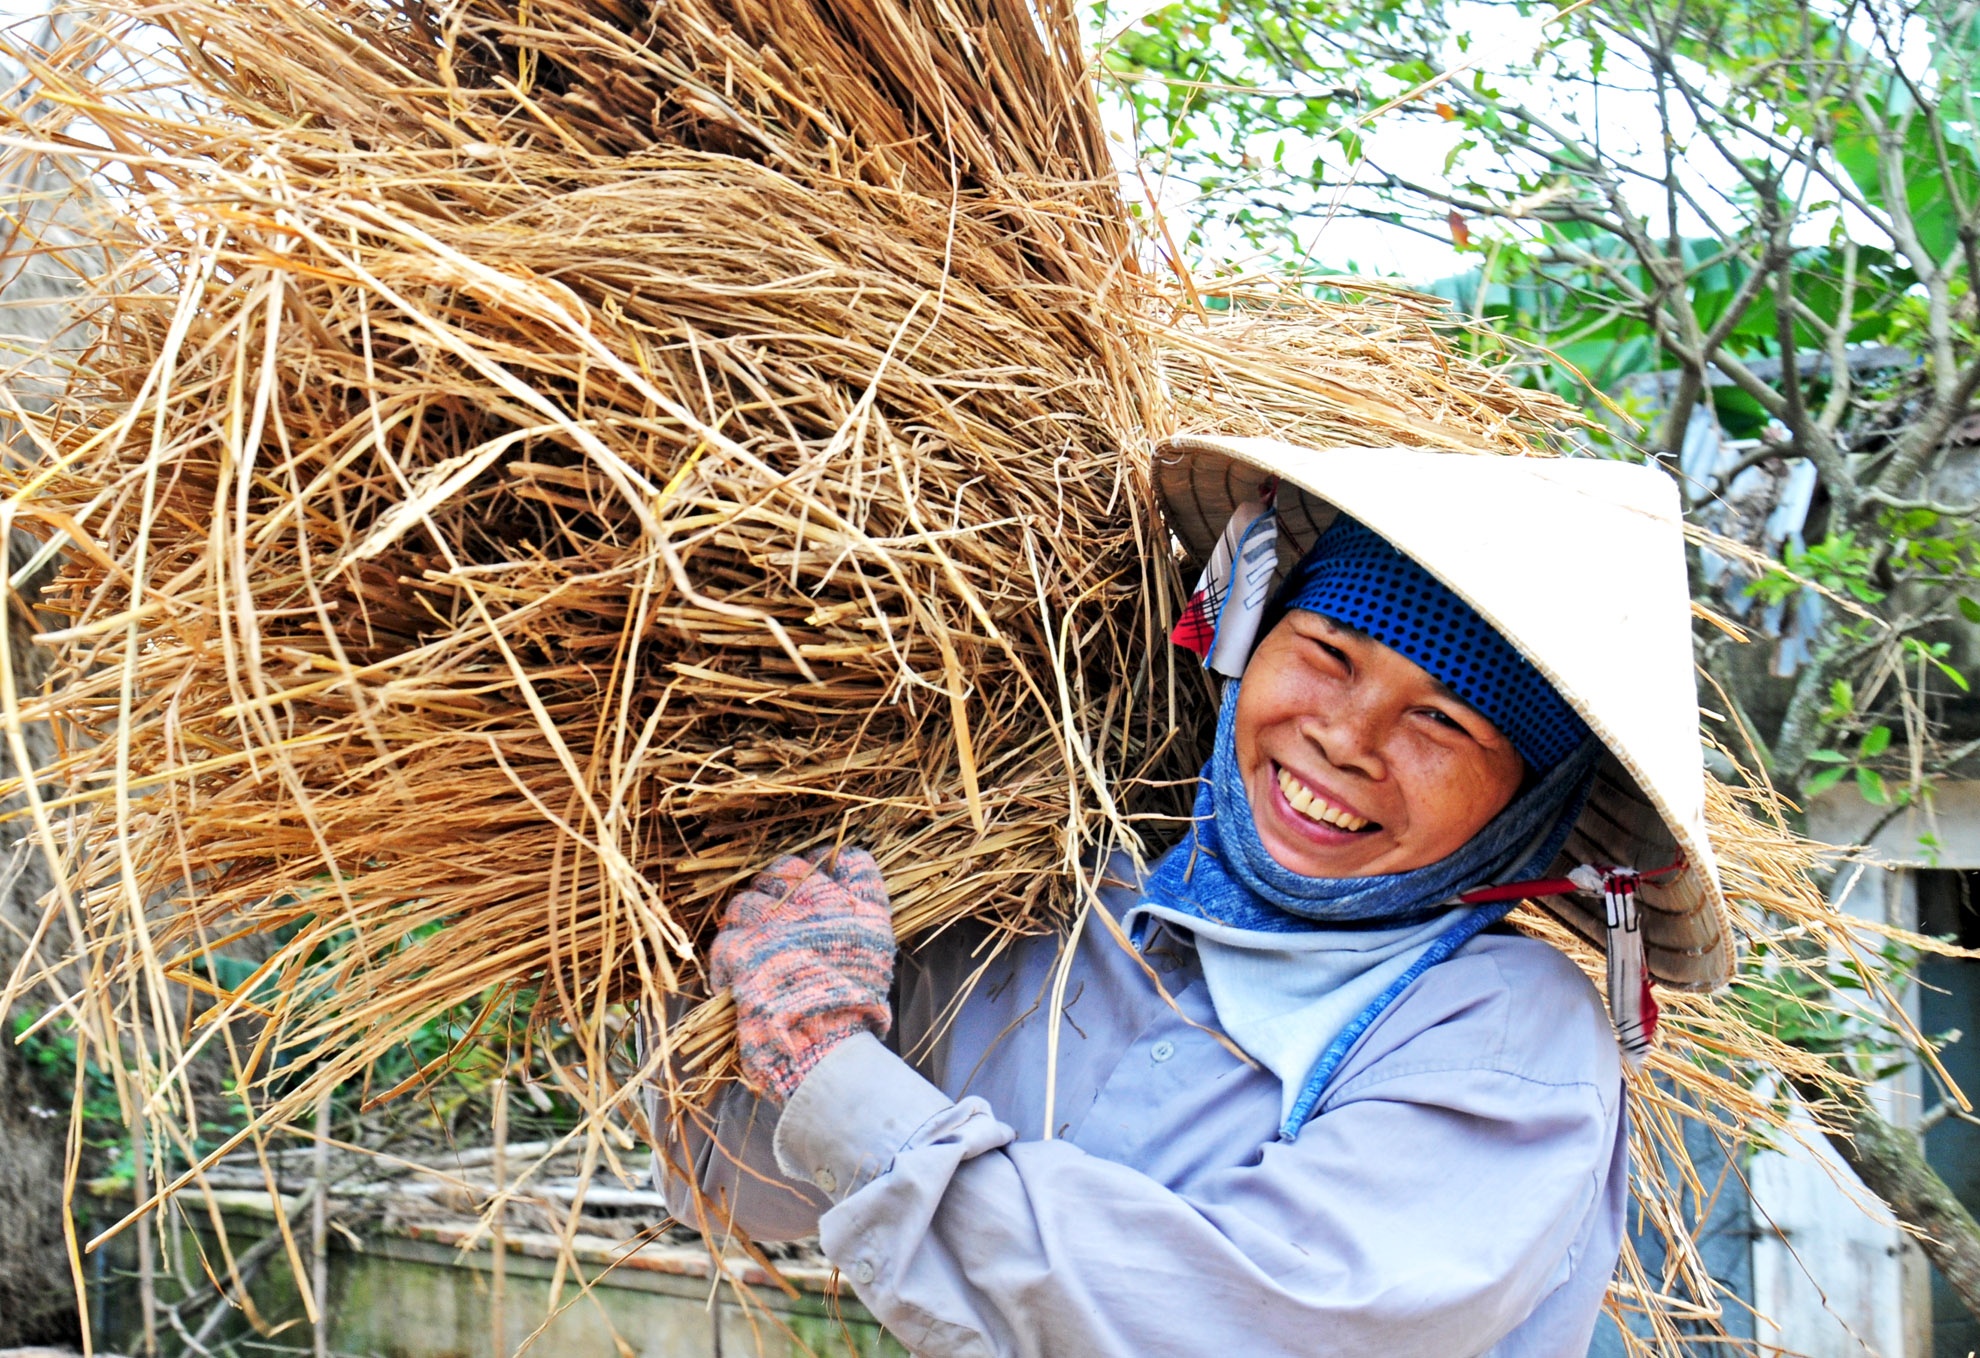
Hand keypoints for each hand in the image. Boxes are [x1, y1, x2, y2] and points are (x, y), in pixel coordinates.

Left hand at [707, 847, 895, 1101]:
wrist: (825, 1043)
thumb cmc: (856, 1006)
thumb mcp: (878, 956)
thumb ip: (866, 914)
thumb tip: (850, 883)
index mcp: (857, 906)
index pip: (852, 861)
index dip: (832, 864)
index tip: (821, 876)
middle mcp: (817, 904)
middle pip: (789, 869)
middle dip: (778, 887)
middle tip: (777, 914)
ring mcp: (776, 922)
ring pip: (748, 900)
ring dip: (746, 920)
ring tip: (752, 945)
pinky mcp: (743, 948)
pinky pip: (725, 940)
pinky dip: (725, 961)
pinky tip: (732, 978)